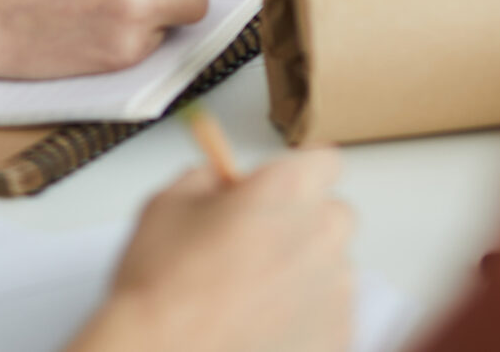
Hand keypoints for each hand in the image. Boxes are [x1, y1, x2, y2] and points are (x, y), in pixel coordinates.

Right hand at [70, 151, 355, 351]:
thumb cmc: (162, 290)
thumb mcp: (167, 204)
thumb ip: (208, 179)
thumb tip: (222, 184)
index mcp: (287, 191)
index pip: (325, 163)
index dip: (299, 176)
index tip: (280, 192)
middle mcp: (320, 236)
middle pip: (334, 217)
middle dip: (304, 226)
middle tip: (258, 246)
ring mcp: (334, 292)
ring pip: (332, 271)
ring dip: (304, 276)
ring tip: (252, 298)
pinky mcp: (337, 337)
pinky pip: (330, 317)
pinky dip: (305, 320)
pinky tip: (261, 327)